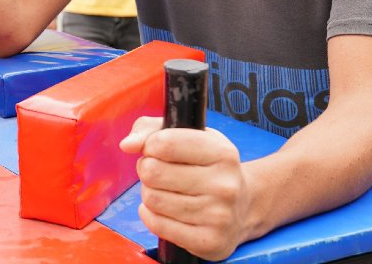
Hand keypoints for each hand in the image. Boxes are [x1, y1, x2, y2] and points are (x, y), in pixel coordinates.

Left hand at [120, 116, 250, 260]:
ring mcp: (219, 216)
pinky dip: (151, 215)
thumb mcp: (187, 136)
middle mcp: (225, 185)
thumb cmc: (206, 166)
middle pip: (152, 172)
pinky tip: (166, 211)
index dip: (150, 146)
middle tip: (160, 173)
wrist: (243, 207)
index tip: (157, 149)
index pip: (164, 143)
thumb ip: (150, 129)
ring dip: (150, 193)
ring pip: (152, 199)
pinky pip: (156, 224)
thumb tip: (127, 145)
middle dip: (148, 170)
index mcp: (223, 153)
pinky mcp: (209, 242)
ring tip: (167, 191)